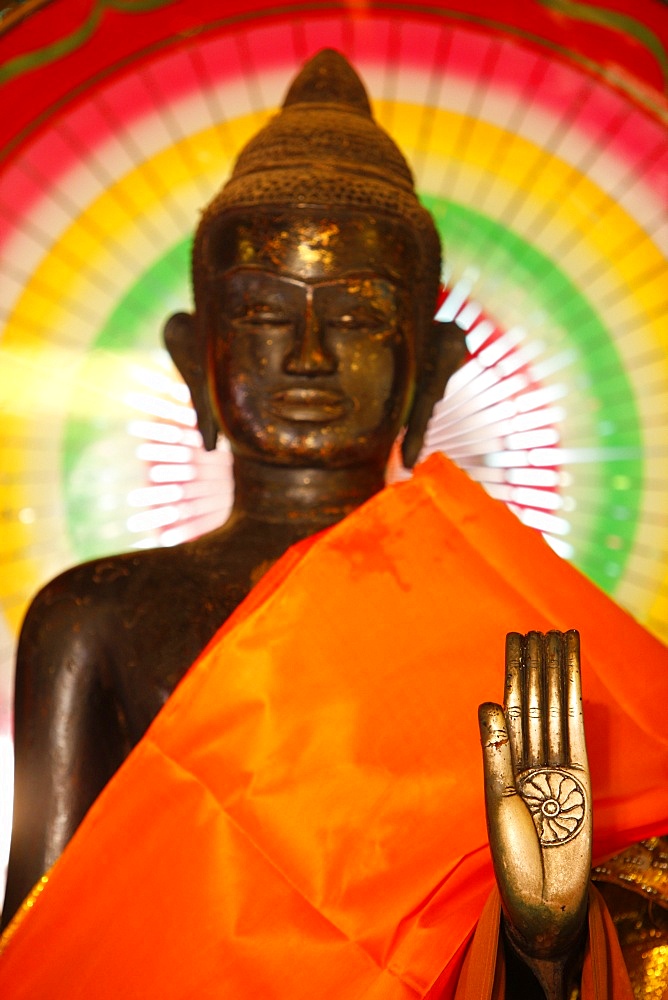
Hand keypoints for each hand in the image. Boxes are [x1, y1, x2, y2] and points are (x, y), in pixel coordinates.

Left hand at [478, 631, 590, 965]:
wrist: (544, 899)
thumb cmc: (513, 858)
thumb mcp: (498, 803)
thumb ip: (496, 753)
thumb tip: (489, 704)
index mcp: (505, 762)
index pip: (512, 707)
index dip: (515, 673)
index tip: (517, 640)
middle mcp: (530, 758)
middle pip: (536, 702)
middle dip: (537, 666)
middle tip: (538, 628)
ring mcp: (556, 767)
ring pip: (555, 711)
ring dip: (557, 676)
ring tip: (558, 640)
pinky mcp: (579, 780)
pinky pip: (575, 734)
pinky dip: (573, 705)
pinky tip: (567, 678)